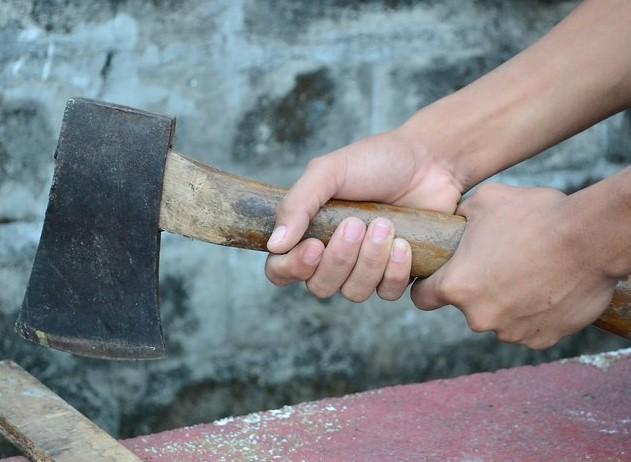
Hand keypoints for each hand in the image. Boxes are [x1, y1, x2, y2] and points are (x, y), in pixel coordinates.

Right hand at [265, 128, 462, 301]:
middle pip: (319, 287)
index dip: (293, 268)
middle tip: (357, 223)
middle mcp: (333, 256)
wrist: (429, 161)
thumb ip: (297, 204)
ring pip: (353, 293)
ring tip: (385, 225)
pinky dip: (394, 271)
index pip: (281, 269)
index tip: (315, 246)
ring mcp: (364, 268)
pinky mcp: (395, 274)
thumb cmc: (375, 161)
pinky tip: (404, 244)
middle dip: (340, 259)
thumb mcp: (329, 171)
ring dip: (369, 262)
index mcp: (308, 232)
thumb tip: (275, 244)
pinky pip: (386, 293)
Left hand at [411, 184, 618, 348]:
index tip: (438, 278)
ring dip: (506, 301)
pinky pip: (527, 327)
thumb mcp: (484, 202)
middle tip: (499, 263)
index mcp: (457, 286)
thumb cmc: (534, 216)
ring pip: (498, 317)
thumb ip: (460, 219)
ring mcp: (510, 331)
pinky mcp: (541, 340)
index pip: (422, 298)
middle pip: (466, 307)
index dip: (428, 286)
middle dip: (476, 289)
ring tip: (527, 271)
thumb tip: (455, 223)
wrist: (591, 238)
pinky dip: (533, 312)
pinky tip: (546, 287)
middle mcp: (478, 316)